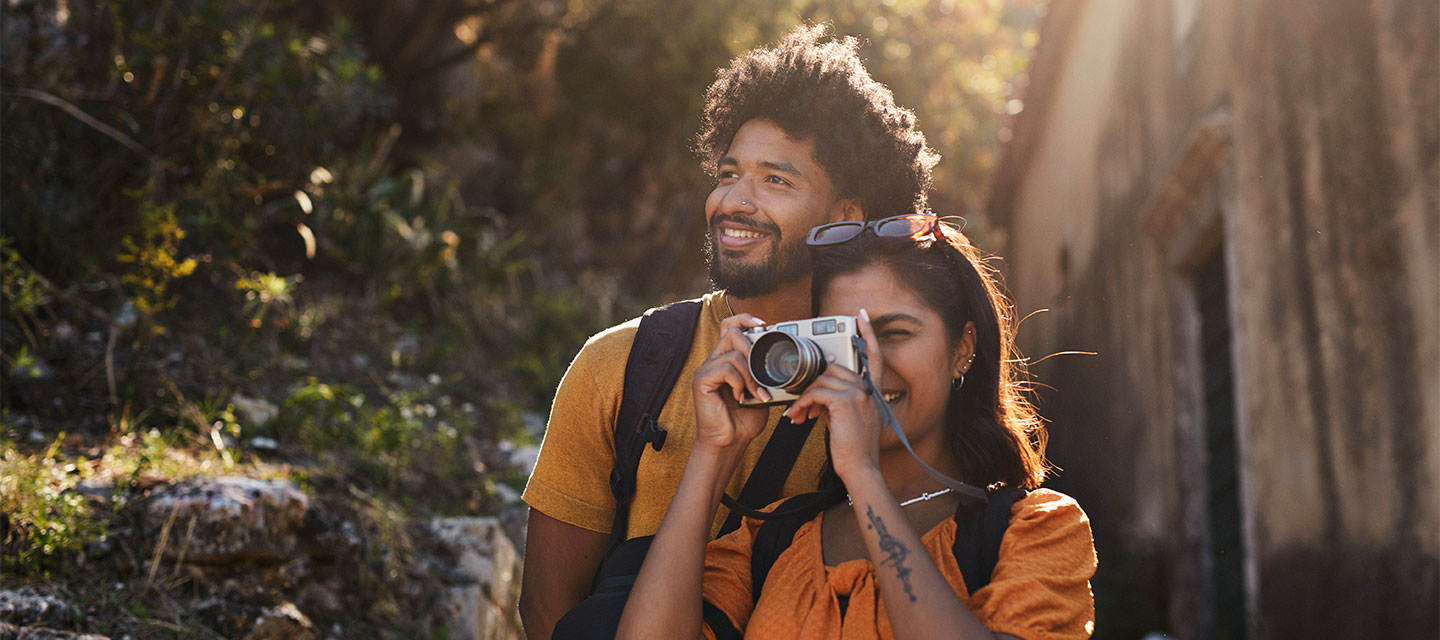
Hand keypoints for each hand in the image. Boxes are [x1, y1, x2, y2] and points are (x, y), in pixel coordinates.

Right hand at [692, 313, 772, 451]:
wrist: (729, 442)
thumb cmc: (743, 420)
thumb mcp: (760, 392)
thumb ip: (765, 375)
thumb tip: (783, 363)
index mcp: (726, 360)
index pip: (729, 326)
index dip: (745, 319)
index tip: (763, 324)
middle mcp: (713, 361)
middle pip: (732, 333)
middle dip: (753, 350)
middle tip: (763, 375)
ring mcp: (705, 370)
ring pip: (734, 353)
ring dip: (752, 376)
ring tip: (756, 395)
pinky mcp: (701, 381)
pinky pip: (726, 369)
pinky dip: (739, 383)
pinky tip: (740, 398)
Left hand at [783, 309, 885, 478]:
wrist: (860, 468)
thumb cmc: (852, 448)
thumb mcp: (847, 418)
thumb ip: (836, 400)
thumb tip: (815, 394)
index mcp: (872, 391)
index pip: (874, 355)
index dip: (868, 334)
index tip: (862, 315)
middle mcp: (867, 388)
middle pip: (833, 368)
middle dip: (812, 384)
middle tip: (800, 405)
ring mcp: (858, 394)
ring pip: (821, 380)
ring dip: (803, 398)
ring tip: (797, 415)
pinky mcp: (845, 402)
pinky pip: (815, 392)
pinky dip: (802, 404)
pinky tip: (798, 417)